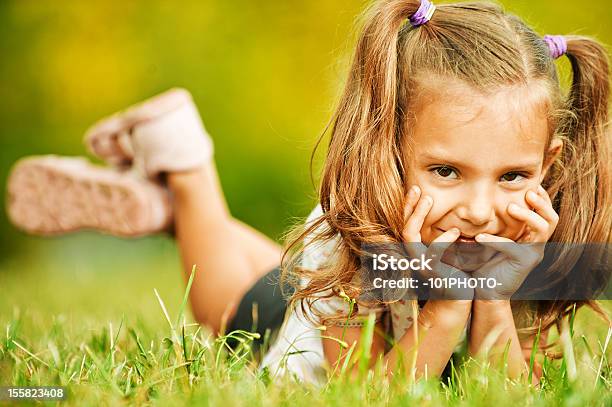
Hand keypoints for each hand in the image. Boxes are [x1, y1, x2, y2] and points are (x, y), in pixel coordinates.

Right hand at [401, 185, 472, 299]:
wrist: (459, 297)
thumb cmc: (457, 271)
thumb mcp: (450, 249)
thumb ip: (446, 234)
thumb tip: (450, 216)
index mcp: (417, 249)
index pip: (407, 224)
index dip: (409, 207)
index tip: (416, 189)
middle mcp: (414, 255)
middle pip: (404, 226)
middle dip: (410, 206)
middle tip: (418, 189)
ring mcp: (421, 264)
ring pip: (409, 235)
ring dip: (418, 215)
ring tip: (429, 200)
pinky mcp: (432, 272)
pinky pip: (433, 251)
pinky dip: (443, 239)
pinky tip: (455, 231)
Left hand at [471, 186, 558, 299]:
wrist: (484, 288)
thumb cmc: (485, 260)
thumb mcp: (489, 236)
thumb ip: (492, 221)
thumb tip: (479, 198)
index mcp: (531, 234)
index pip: (544, 212)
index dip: (541, 197)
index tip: (529, 184)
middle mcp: (536, 243)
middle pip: (552, 218)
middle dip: (542, 203)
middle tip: (528, 192)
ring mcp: (533, 253)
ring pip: (543, 229)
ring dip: (528, 216)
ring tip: (511, 208)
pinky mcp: (524, 264)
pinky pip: (514, 248)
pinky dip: (496, 241)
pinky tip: (479, 238)